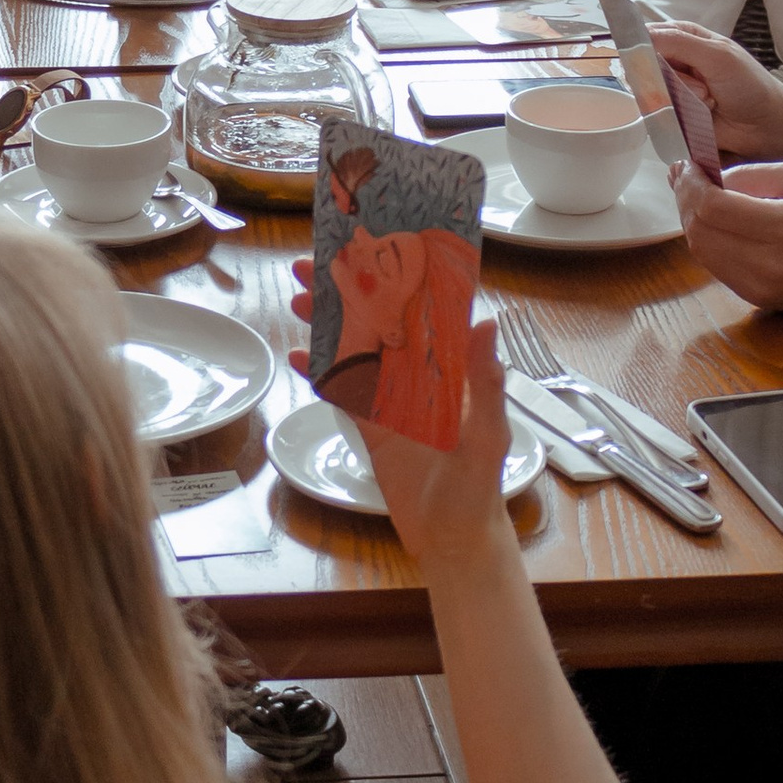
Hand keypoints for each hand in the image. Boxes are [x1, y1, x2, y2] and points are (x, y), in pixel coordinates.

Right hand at [291, 262, 516, 570]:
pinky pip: (340, 391)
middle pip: (379, 321)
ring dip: (327, 324)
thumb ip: (484, 381)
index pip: (425, 309)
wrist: (453, 538)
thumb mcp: (487, 432)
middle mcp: (419, 375)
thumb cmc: (479, 485)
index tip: (375, 245)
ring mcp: (390, 399)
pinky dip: (318, 373)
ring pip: (355, 348)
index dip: (399, 274)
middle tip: (313, 265)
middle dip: (348, 291)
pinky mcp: (369, 426)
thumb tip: (486, 321)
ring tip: (297, 298)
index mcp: (450, 368)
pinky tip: (295, 356)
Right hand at [642, 19, 782, 165]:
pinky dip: (673, 116)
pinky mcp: (674, 115)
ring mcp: (675, 90)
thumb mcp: (716, 55)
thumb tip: (641, 35)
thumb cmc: (750, 85)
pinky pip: (657, 114)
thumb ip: (678, 42)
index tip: (641, 56)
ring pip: (651, 90)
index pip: (650, 34)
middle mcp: (677, 62)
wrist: (767, 126)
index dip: (641, 44)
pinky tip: (695, 116)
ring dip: (677, 98)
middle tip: (702, 86)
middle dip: (669, 77)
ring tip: (707, 102)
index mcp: (687, 38)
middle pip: (645, 65)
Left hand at [676, 159, 782, 323]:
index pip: (714, 208)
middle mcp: (771, 264)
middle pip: (699, 232)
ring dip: (691, 220)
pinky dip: (707, 240)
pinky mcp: (756, 299)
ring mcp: (761, 287)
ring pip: (701, 252)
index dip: (691, 184)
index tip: (689, 165)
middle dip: (684, 200)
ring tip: (698, 195)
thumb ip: (760, 175)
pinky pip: (715, 266)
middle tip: (687, 177)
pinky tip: (715, 221)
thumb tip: (714, 178)